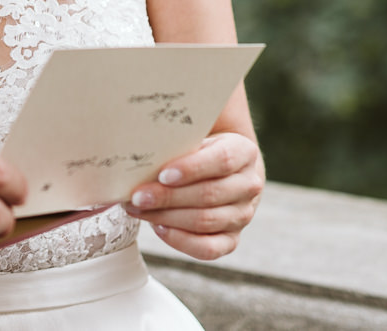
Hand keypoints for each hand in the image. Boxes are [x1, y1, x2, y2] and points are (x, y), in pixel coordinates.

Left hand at [125, 131, 262, 259]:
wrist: (223, 171)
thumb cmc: (199, 150)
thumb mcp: (194, 137)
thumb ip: (177, 141)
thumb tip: (143, 153)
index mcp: (244, 153)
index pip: (222, 160)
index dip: (191, 169)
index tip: (162, 174)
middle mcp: (249, 186)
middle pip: (209, 194)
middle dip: (168, 197)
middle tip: (137, 196)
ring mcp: (243, 215)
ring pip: (205, 221)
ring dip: (166, 217)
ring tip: (137, 209)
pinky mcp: (232, 239)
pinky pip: (208, 249)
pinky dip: (181, 240)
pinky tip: (158, 227)